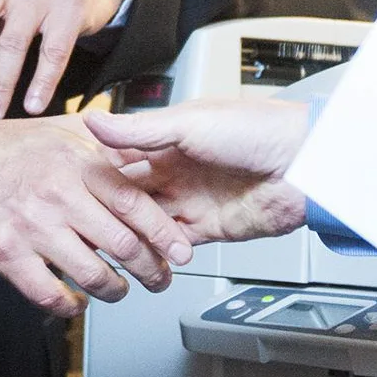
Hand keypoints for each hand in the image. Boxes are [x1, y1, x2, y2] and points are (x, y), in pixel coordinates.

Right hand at [0, 108, 189, 316]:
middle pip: (122, 244)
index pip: (135, 203)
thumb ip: (99, 136)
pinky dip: (70, 306)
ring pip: (92, 275)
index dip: (165, 232)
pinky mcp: (6, 254)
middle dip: (150, 269)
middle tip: (159, 277)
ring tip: (119, 290)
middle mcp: (56, 194)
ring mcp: (31, 226)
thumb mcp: (54, 128)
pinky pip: (49, 295)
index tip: (181, 249)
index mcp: (74, 162)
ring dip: (114, 290)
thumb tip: (141, 142)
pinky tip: (75, 302)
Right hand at [85, 99, 312, 244]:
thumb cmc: (258, 130)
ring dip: (130, 233)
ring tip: (104, 243)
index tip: (70, 186)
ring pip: (148, 221)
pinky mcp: (209, 228)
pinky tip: (139, 255)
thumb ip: (139, 130)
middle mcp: (176, 168)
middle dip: (108, 207)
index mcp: (168, 137)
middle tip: (82, 220)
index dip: (97, 172)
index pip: (120, 157)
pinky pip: (174, 243)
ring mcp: (192, 198)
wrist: (306, 165)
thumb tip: (94, 122)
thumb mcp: (189, 123)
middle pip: (131, 193)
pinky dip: (157, 251)